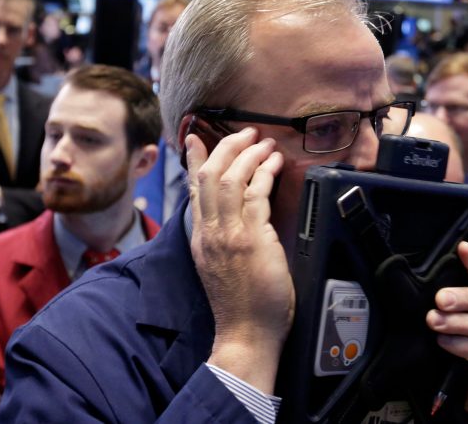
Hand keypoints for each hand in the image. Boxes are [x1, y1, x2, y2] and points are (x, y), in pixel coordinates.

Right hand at [185, 126, 291, 393]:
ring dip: (248, 155)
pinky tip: (275, 164)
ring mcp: (228, 234)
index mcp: (200, 237)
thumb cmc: (239, 304)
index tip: (194, 136)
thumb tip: (234, 213)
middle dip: (227, 147)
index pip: (192, 189)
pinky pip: (255, 195)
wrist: (245, 335)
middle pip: (208, 175)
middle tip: (245, 132)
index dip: (192, 159)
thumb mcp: (217, 264)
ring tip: (264, 142)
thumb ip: (220, 236)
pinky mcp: (250, 239)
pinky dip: (265, 174)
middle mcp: (209, 232)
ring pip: (230, 179)